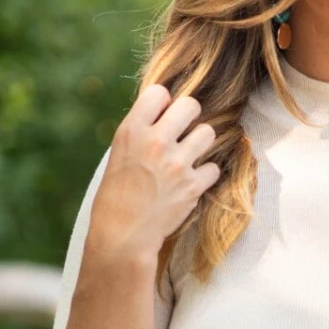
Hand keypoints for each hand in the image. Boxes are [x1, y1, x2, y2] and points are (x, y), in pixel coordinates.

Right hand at [86, 82, 220, 267]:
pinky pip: (214, 168)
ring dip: (201, 144)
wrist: (123, 236)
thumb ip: (141, 132)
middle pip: (191, 105)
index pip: (159, 92)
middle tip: (183, 132)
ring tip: (189, 156)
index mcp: (132, 130)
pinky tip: (193, 181)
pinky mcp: (192, 187)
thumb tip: (164, 115)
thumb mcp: (119, 154)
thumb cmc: (115, 197)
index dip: (163, 103)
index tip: (160, 118)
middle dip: (189, 116)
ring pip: (208, 133)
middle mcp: (155, 142)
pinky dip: (206, 175)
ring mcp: (177, 164)